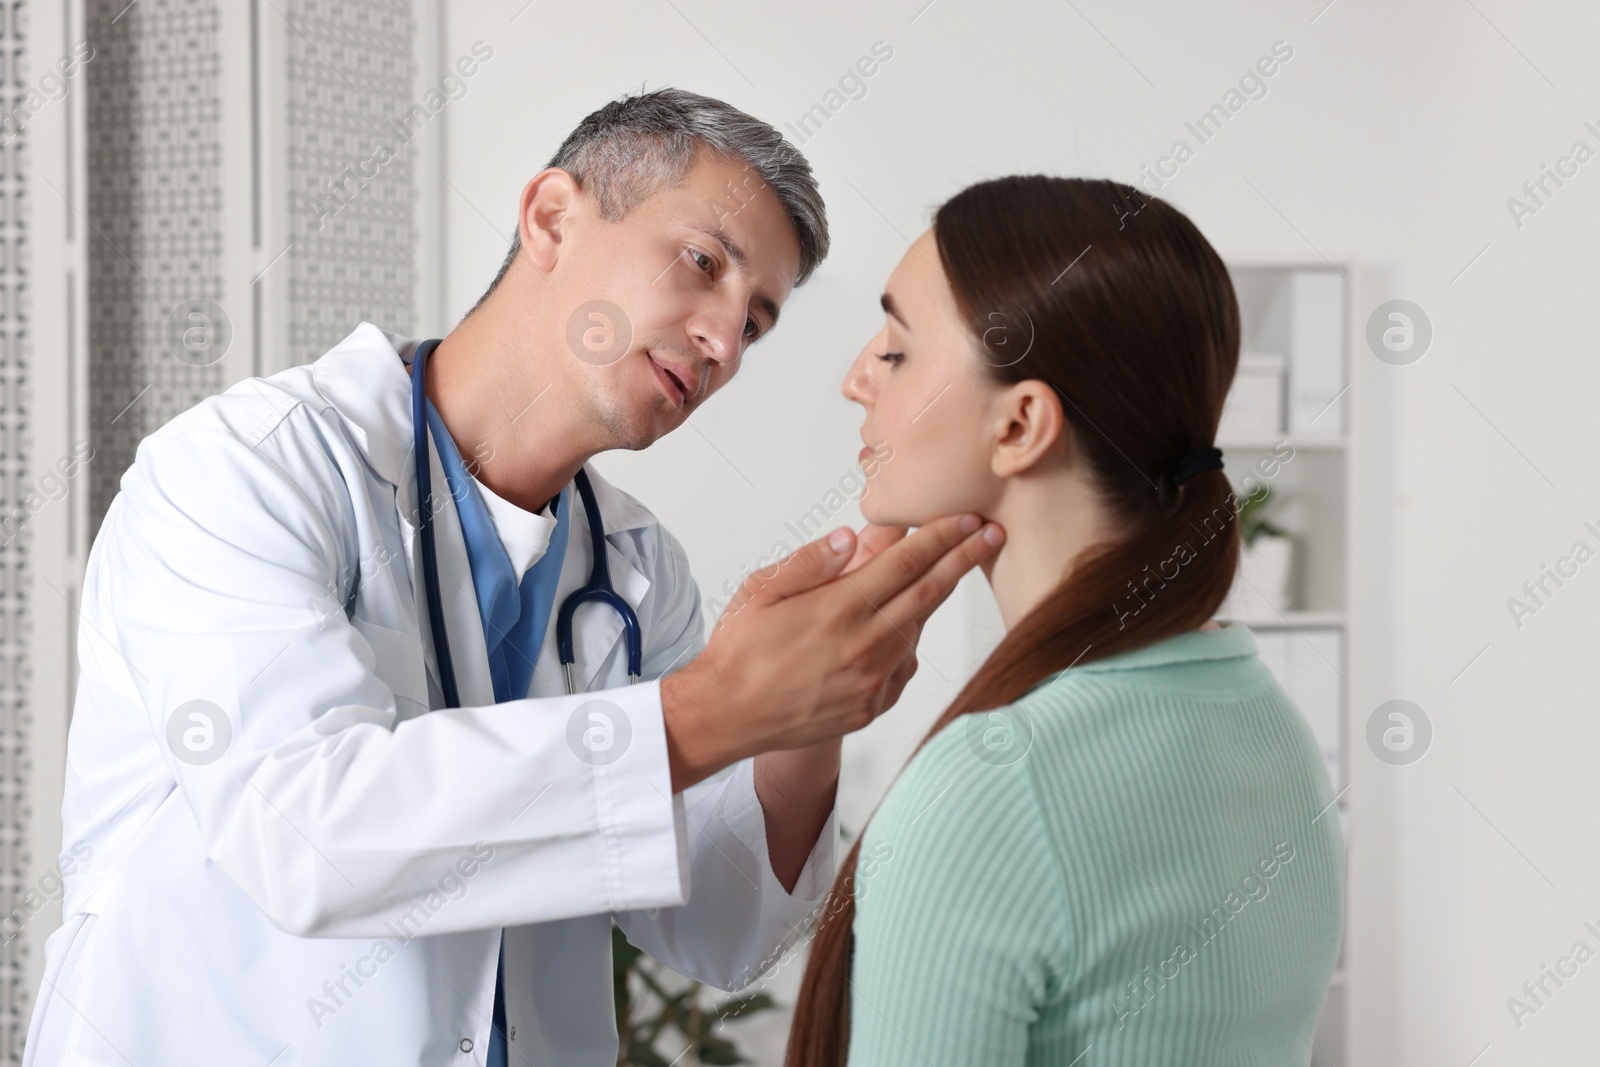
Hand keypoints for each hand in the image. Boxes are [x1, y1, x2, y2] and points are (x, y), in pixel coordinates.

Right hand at [660, 514, 1004, 790]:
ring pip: (918, 629)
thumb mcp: (763, 590)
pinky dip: (910, 640)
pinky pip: (904, 666)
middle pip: (929, 594)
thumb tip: (858, 535)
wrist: (726, 716)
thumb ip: (814, 561)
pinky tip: (903, 626)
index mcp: (838, 610)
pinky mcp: (871, 707)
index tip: (966, 519)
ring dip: (936, 598)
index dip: (941, 537)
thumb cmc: (740, 649)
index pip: (906, 563)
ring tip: (947, 572)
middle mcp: (863, 647)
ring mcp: (871, 682)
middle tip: (991, 536)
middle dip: (963, 560)